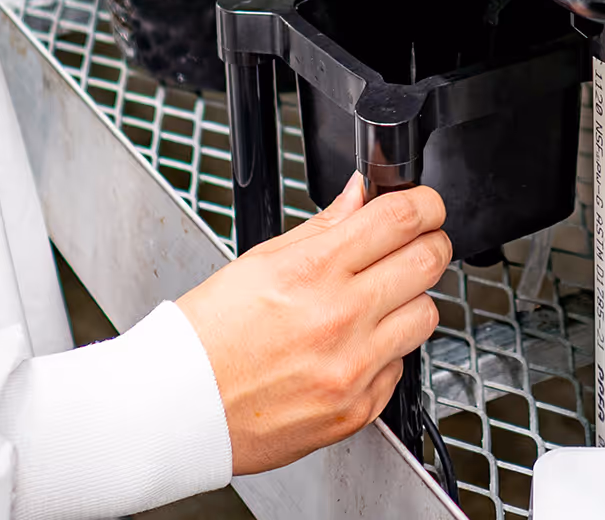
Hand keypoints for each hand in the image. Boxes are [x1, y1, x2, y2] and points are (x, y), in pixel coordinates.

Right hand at [177, 175, 450, 474]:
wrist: (175, 410)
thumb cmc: (208, 335)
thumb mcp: (260, 261)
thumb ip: (324, 226)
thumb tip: (362, 193)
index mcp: (312, 270)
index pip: (402, 217)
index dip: (426, 203)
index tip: (426, 205)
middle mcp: (339, 318)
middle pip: (430, 260)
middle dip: (429, 244)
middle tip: (413, 246)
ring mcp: (352, 367)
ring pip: (427, 314)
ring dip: (411, 301)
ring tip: (378, 303)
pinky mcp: (355, 409)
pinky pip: (400, 367)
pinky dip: (386, 354)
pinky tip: (352, 348)